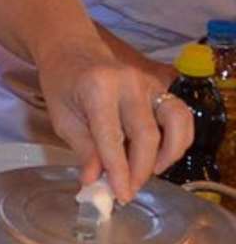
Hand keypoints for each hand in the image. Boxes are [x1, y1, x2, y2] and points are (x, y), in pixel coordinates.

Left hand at [40, 46, 192, 201]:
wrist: (71, 48)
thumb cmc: (62, 83)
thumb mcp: (62, 117)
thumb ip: (83, 149)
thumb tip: (95, 182)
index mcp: (98, 88)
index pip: (112, 137)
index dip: (118, 170)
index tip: (121, 195)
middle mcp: (129, 82)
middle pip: (146, 135)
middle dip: (140, 169)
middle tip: (129, 190)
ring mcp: (149, 82)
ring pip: (174, 124)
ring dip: (166, 156)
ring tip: (147, 173)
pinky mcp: (161, 85)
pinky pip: (180, 116)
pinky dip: (178, 139)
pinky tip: (161, 156)